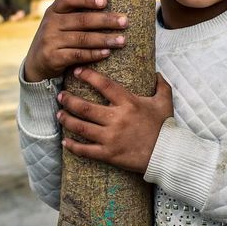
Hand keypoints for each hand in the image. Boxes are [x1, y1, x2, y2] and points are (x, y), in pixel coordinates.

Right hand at [24, 0, 127, 81]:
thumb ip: (74, 8)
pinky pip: (77, 55)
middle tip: (124, 21)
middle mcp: (50, 23)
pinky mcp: (52, 58)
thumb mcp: (60, 20)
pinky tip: (107, 53)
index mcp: (54, 10)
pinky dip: (93, 54)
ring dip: (105, 39)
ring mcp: (50, 41)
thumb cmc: (57, 37)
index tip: (105, 1)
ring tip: (122, 40)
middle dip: (106, 20)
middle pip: (82, 20)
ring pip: (82, 39)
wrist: (36, 63)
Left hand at [57, 67, 173, 173]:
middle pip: (85, 107)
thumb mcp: (165, 102)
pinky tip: (65, 141)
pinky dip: (73, 146)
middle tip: (61, 96)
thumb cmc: (165, 127)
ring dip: (67, 120)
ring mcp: (111, 138)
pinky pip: (85, 150)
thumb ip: (161, 85)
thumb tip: (156, 73)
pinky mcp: (109, 154)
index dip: (88, 76)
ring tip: (59, 114)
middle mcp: (117, 119)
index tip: (77, 71)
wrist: (168, 154)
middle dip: (69, 100)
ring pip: (81, 127)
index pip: (104, 85)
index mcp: (129, 103)